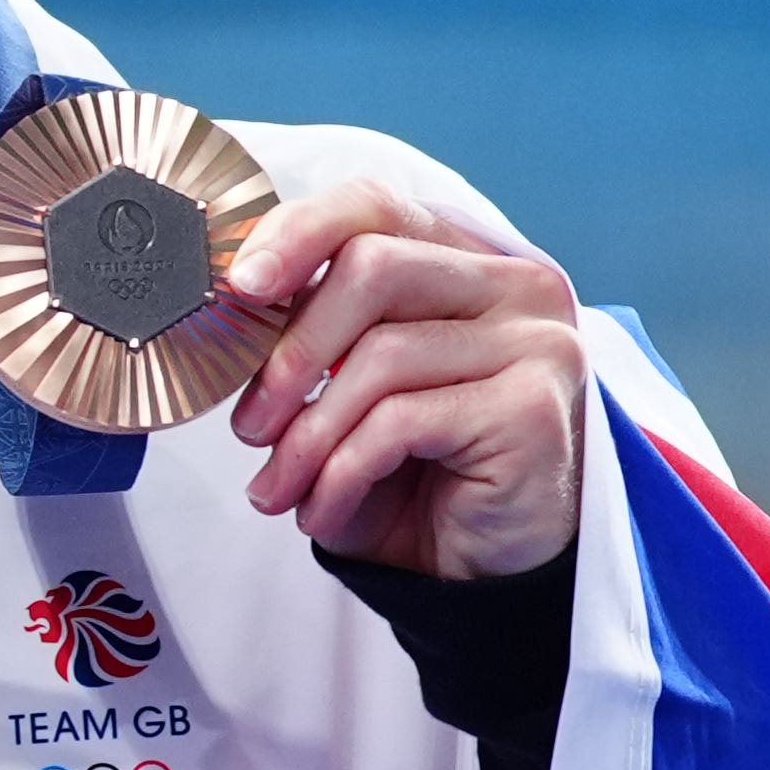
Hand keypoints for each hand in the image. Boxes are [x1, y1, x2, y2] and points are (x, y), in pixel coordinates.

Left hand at [224, 178, 585, 579]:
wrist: (480, 565)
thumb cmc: (411, 469)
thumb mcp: (351, 386)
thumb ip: (316, 328)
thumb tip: (233, 295)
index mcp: (466, 259)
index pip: (376, 204)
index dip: (297, 233)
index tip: (240, 287)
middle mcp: (516, 284)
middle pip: (372, 267)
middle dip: (289, 353)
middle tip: (249, 425)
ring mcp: (536, 341)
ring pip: (380, 356)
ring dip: (306, 435)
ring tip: (277, 487)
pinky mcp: (532, 408)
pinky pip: (400, 423)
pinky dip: (340, 473)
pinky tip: (321, 508)